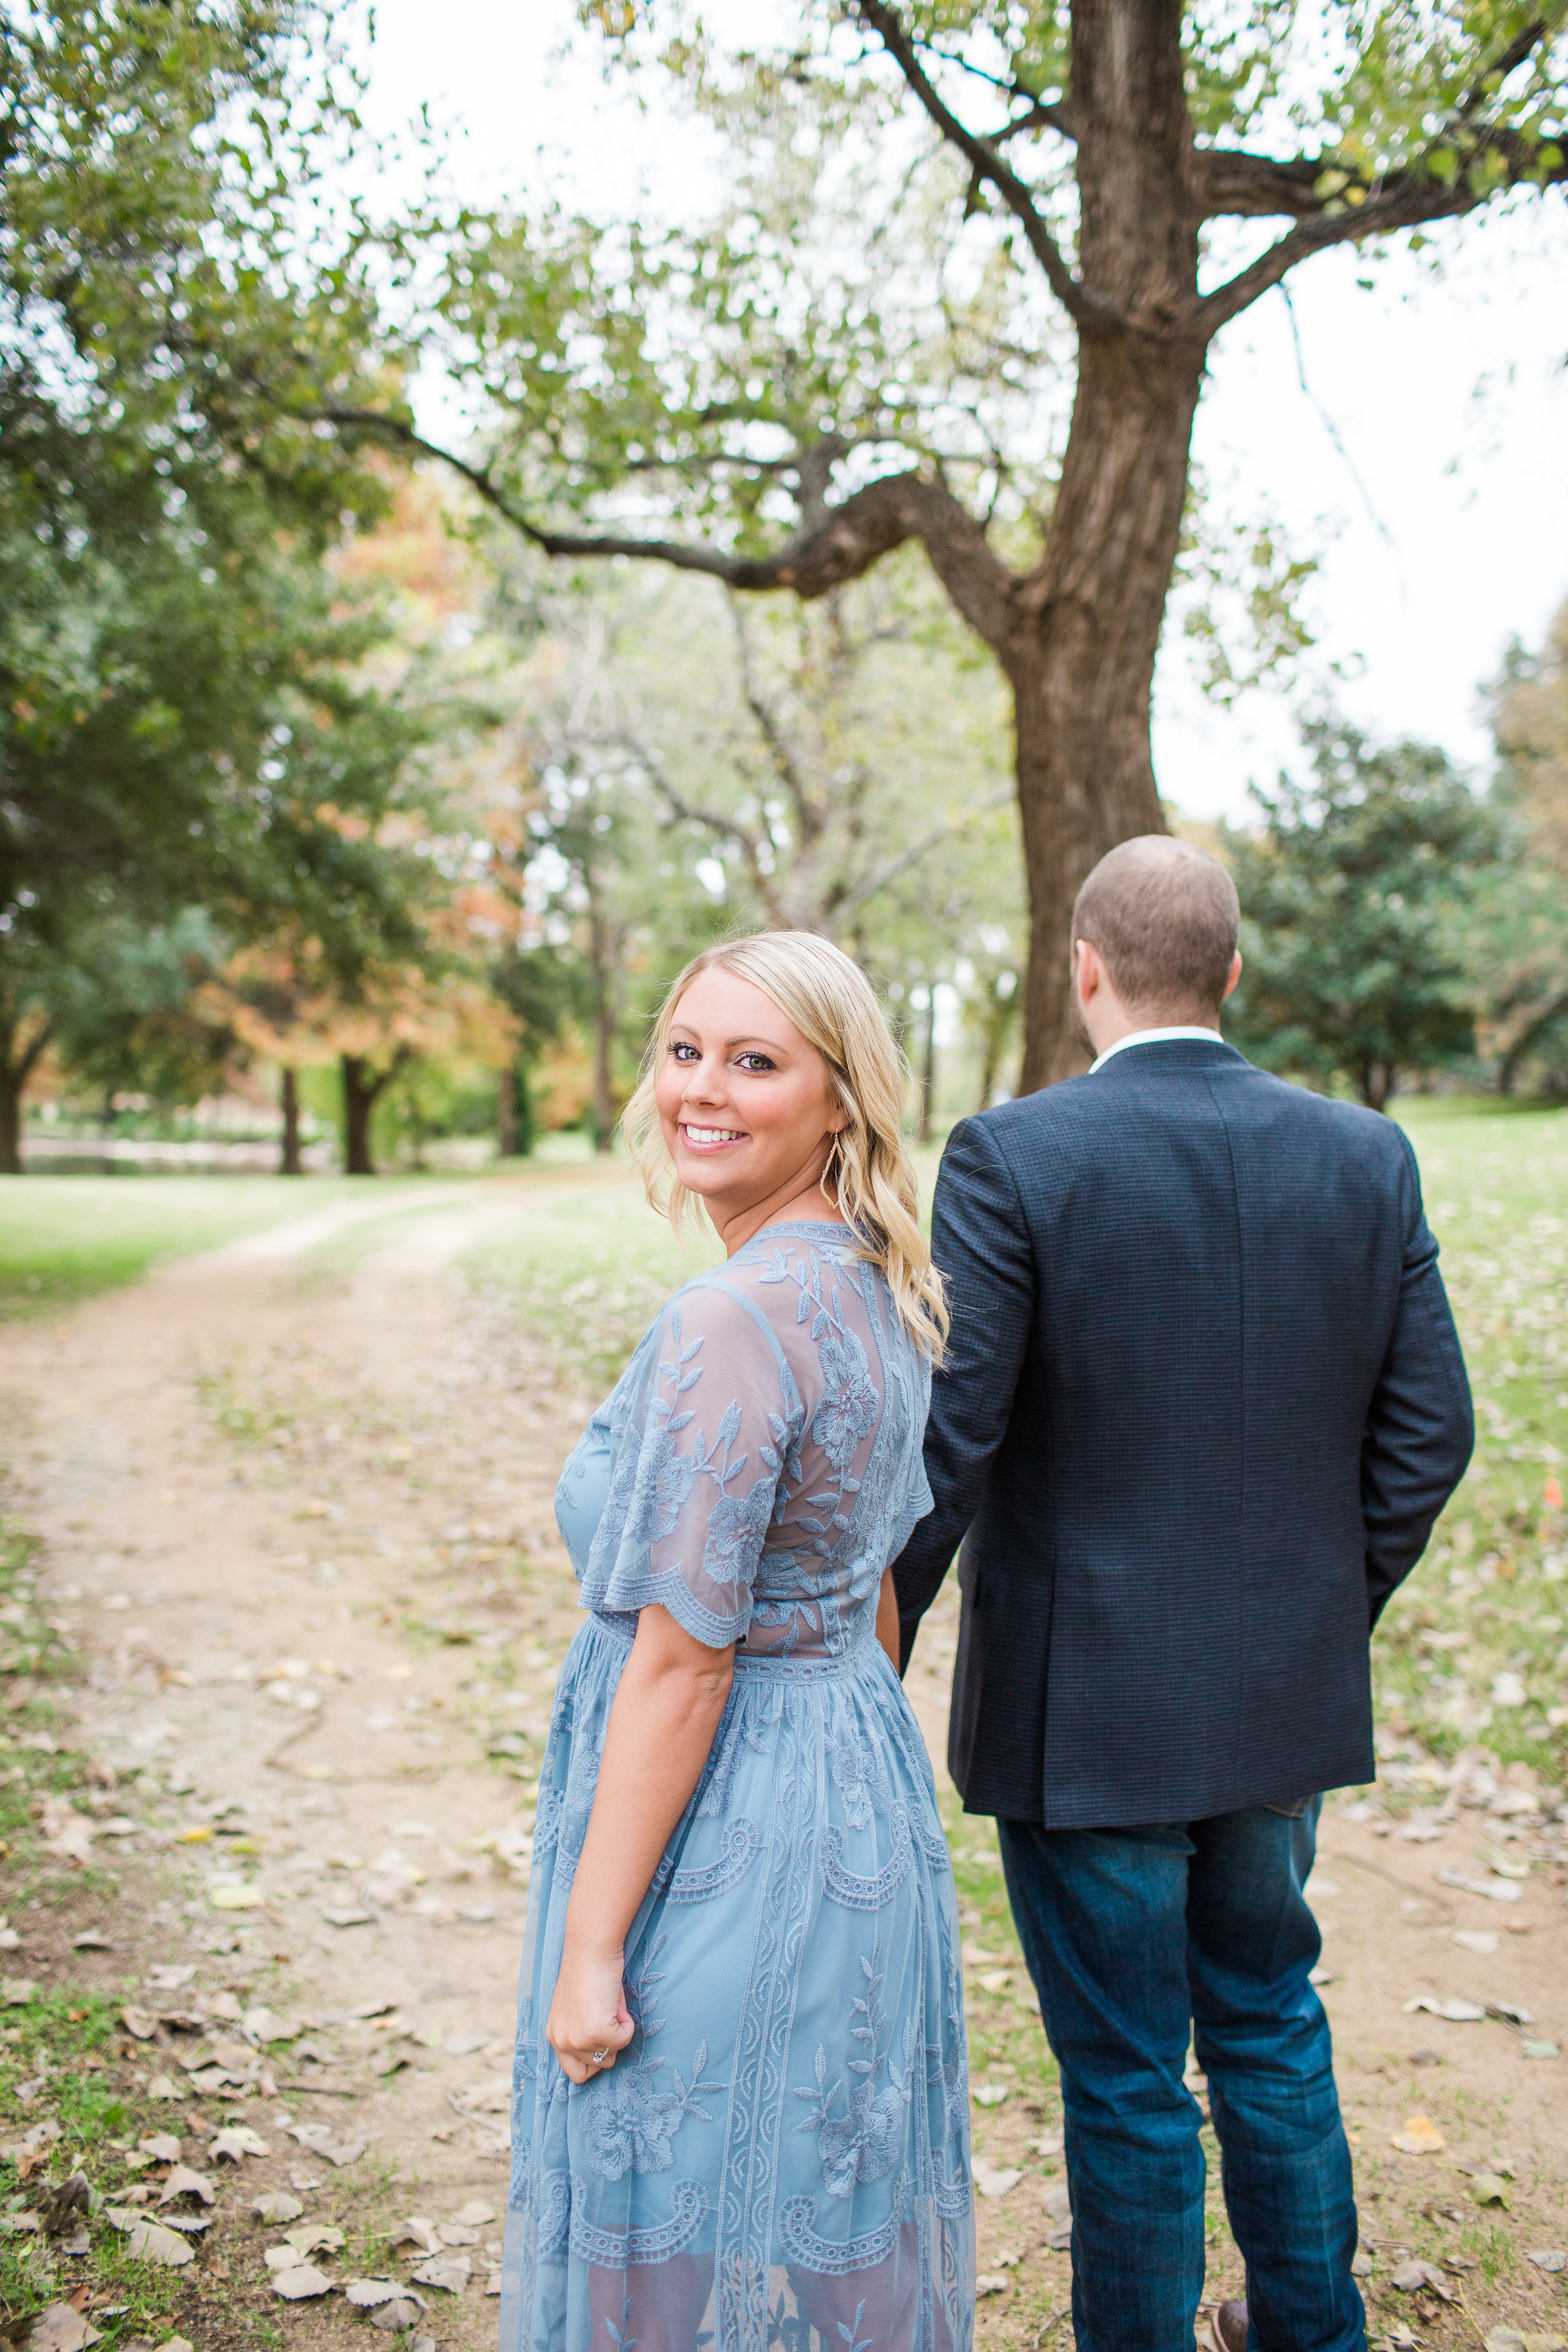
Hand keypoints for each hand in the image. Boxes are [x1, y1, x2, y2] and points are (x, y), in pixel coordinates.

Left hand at [546, 1941, 634, 2085]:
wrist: (591, 1948)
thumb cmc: (588, 1972)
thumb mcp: (577, 2010)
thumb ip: (581, 2032)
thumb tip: (604, 2052)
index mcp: (554, 2035)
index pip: (574, 2073)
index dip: (593, 2061)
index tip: (602, 2041)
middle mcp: (561, 2041)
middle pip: (594, 2069)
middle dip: (607, 2048)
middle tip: (607, 2019)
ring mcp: (578, 2039)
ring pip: (611, 2055)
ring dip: (617, 2032)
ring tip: (609, 2005)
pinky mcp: (596, 2032)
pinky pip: (624, 2039)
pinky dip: (627, 2022)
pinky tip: (615, 2002)